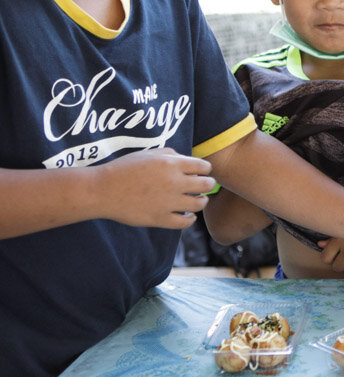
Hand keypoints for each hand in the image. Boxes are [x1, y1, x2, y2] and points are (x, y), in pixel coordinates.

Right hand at [94, 148, 214, 228]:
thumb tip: (187, 160)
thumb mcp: (148, 153)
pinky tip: (187, 215)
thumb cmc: (123, 169)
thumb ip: (170, 154)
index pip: (203, 166)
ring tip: (197, 200)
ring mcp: (168, 202)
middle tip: (205, 185)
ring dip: (201, 201)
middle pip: (206, 184)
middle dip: (208, 183)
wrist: (102, 190)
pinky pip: (185, 222)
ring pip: (199, 204)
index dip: (205, 169)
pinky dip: (190, 219)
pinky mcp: (160, 219)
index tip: (202, 172)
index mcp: (171, 164)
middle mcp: (174, 183)